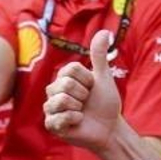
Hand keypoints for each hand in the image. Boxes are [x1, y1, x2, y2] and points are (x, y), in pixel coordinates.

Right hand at [44, 29, 123, 149]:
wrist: (109, 127)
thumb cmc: (105, 102)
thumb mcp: (103, 77)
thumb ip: (99, 56)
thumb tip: (104, 32)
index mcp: (63, 78)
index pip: (71, 70)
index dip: (87, 80)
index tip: (91, 88)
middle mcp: (53, 91)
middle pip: (65, 84)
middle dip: (83, 95)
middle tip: (86, 102)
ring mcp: (51, 108)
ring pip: (61, 100)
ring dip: (79, 108)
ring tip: (81, 112)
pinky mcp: (51, 124)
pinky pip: (60, 117)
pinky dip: (75, 120)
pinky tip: (77, 122)